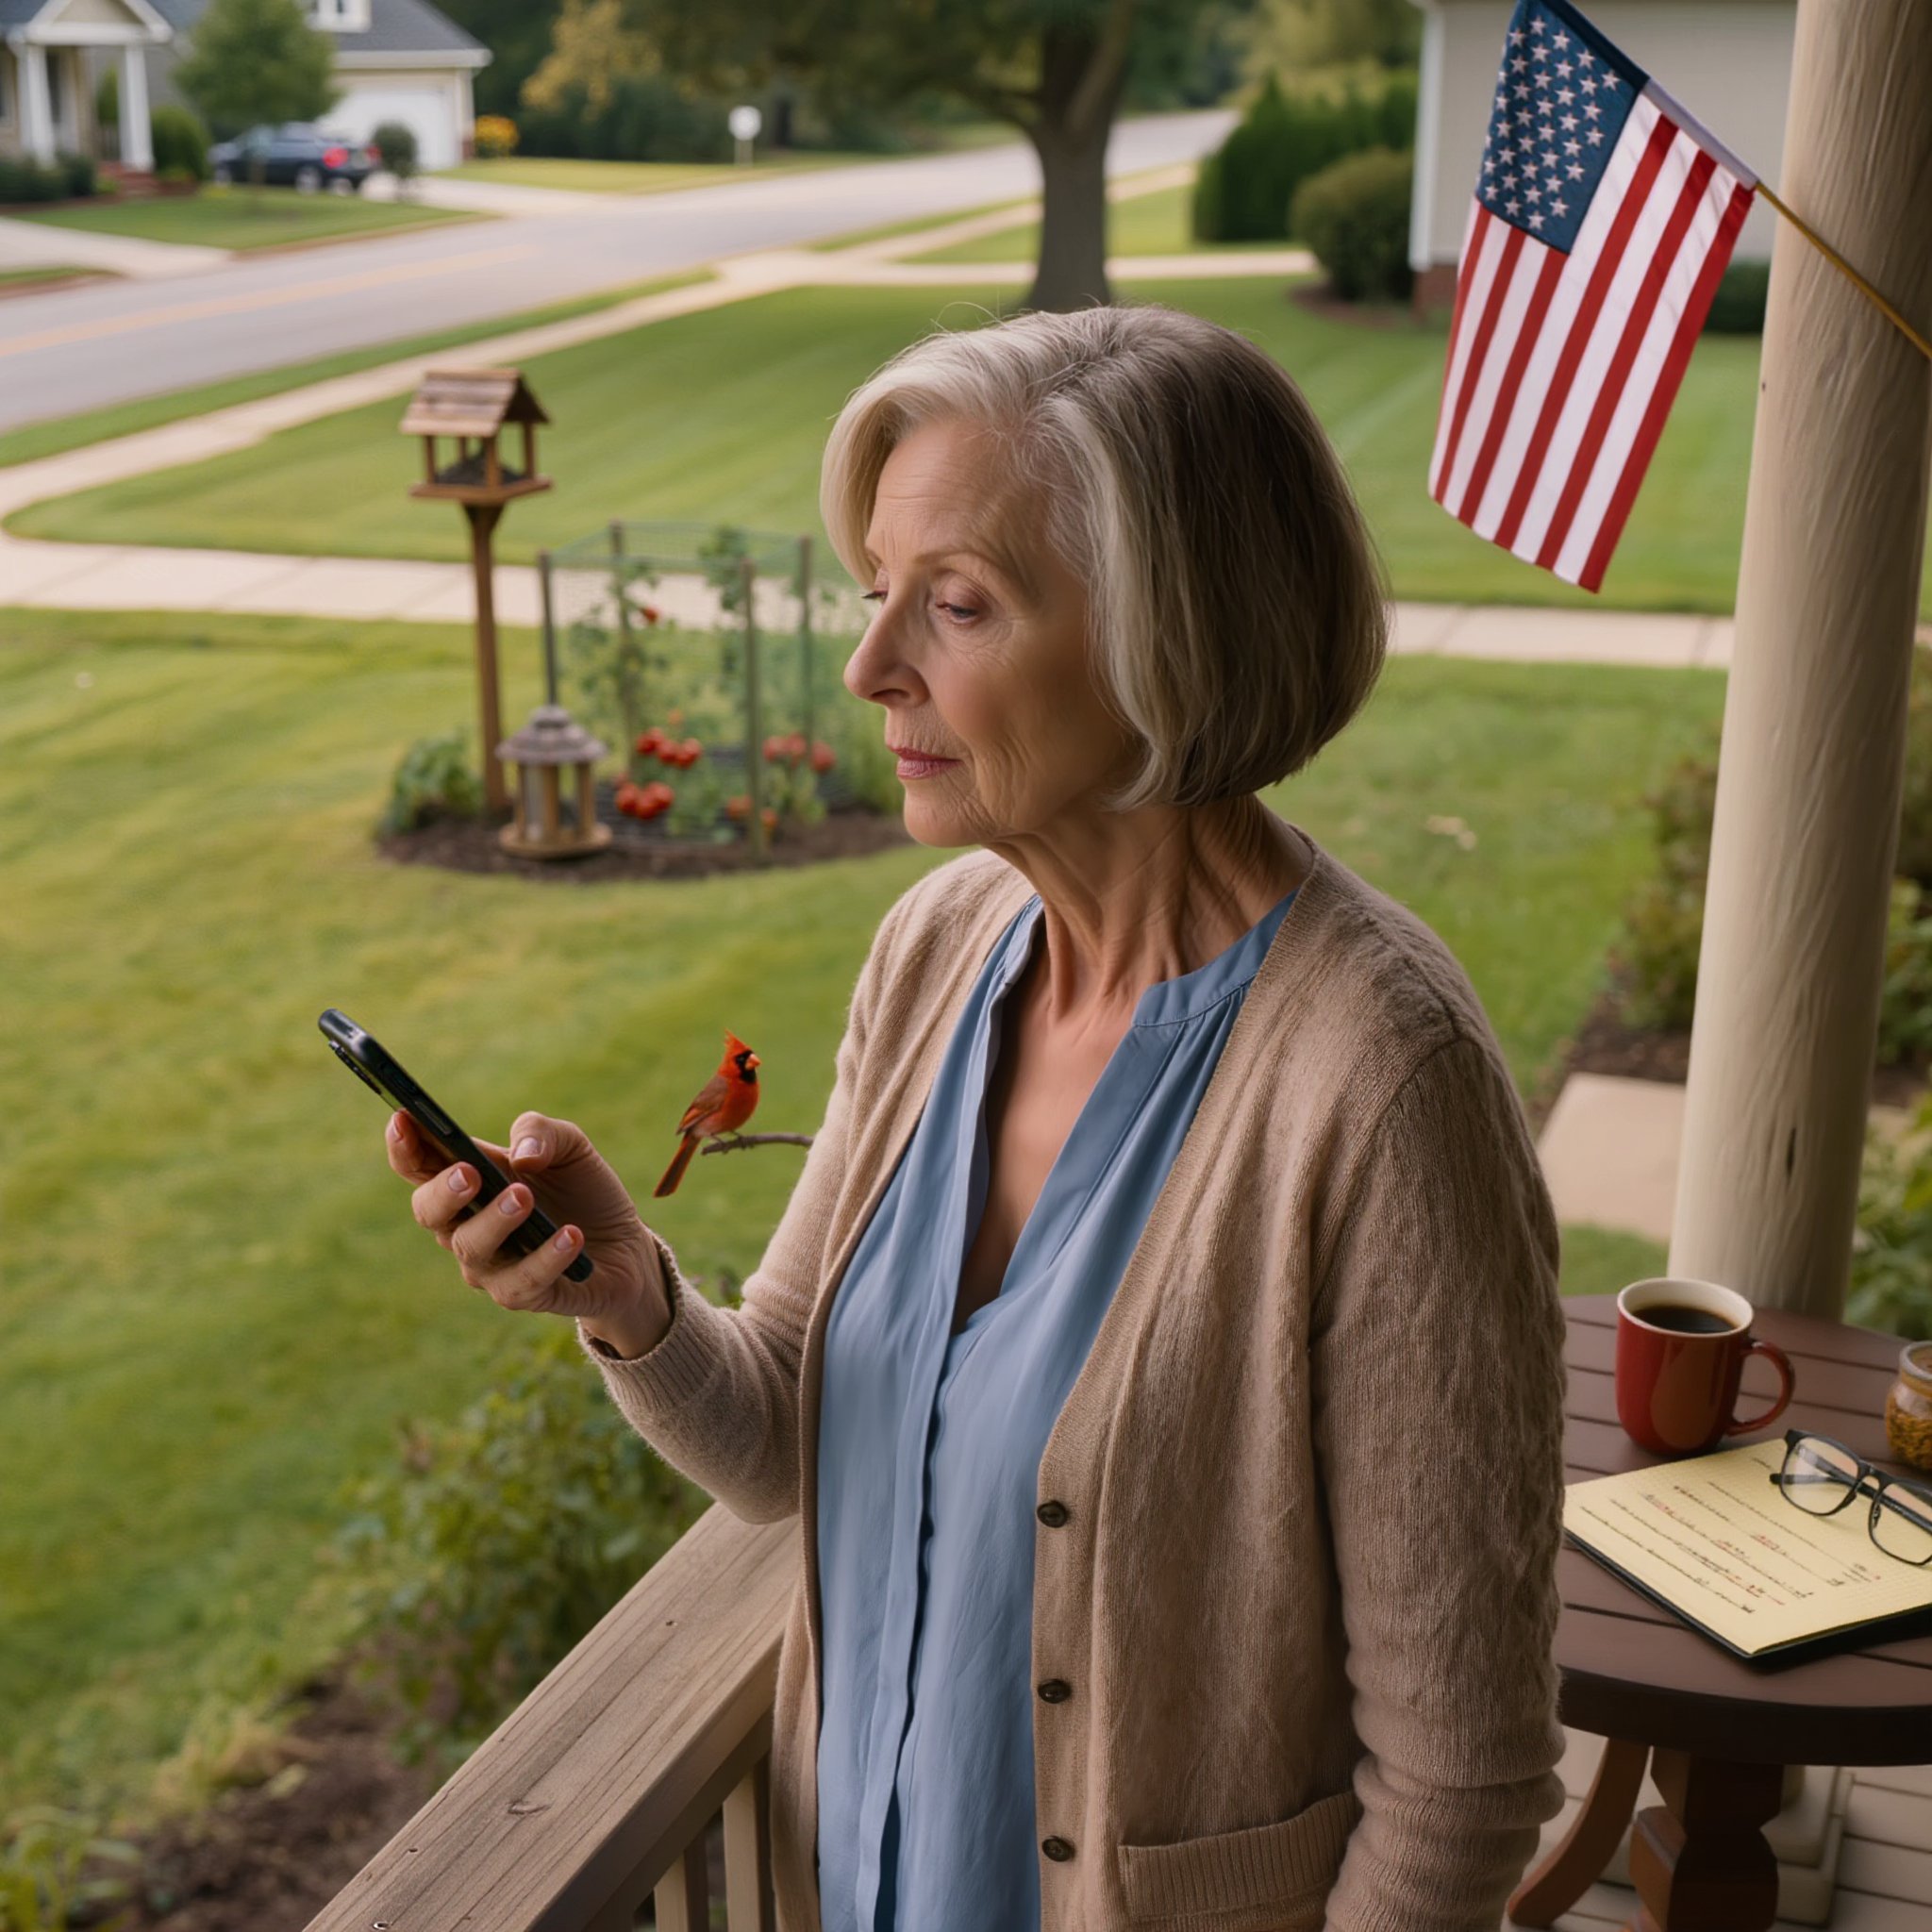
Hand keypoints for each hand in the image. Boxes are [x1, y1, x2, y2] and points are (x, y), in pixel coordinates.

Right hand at [387, 1110, 671, 1356]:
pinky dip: (547, 1257)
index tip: (402, 1118)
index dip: (404, 1145)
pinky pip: (523, 1281)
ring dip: (496, 1220)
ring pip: (472, 1248)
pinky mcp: (524, 1294)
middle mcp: (467, 1224)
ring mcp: (490, 1264)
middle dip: (444, 1191)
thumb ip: (541, 1132)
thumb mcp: (571, 1147)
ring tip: (524, 1197)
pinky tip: (571, 1236)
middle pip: (429, 1211)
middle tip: (469, 1173)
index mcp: (469, 1180)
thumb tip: (522, 1155)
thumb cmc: (583, 1192)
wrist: (627, 1245)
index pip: (420, 1164)